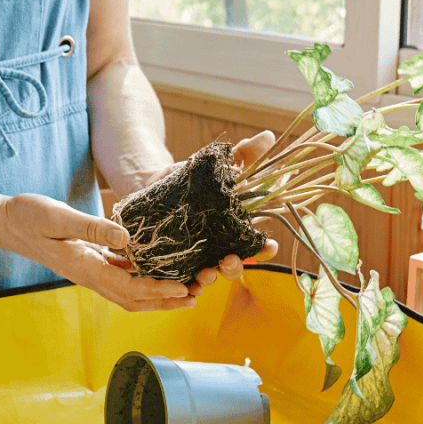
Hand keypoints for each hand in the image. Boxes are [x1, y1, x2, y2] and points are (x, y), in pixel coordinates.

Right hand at [0, 193, 195, 311]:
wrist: (7, 223)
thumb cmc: (29, 216)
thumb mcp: (58, 216)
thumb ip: (92, 228)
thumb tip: (126, 237)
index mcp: (84, 268)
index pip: (128, 288)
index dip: (157, 290)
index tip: (182, 289)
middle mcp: (90, 276)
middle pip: (133, 299)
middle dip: (164, 302)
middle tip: (194, 297)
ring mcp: (91, 272)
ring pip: (129, 292)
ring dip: (157, 294)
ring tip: (185, 290)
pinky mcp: (91, 264)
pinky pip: (122, 278)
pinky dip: (143, 279)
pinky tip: (159, 271)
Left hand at [145, 130, 279, 292]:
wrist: (153, 184)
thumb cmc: (192, 177)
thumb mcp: (216, 166)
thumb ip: (243, 155)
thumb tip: (268, 135)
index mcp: (237, 229)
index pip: (258, 244)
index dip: (266, 249)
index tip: (269, 246)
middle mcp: (221, 246)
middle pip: (237, 264)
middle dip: (236, 266)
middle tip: (229, 260)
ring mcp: (200, 256)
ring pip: (212, 275)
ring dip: (211, 278)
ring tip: (205, 273)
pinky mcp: (178, 261)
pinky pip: (185, 280)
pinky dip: (188, 287)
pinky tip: (187, 288)